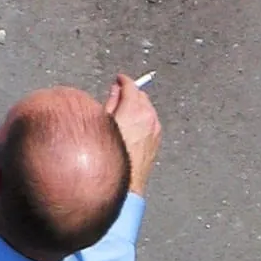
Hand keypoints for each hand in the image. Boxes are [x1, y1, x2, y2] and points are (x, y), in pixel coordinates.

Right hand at [104, 73, 160, 195]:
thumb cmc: (109, 155)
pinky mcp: (157, 140)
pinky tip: (130, 126)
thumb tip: (114, 91)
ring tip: (123, 111)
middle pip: (142, 95)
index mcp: (134, 109)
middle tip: (118, 95)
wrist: (124, 182)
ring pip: (148, 108)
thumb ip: (110, 103)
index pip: (131, 86)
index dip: (123, 80)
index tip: (118, 78)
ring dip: (137, 106)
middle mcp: (149, 117)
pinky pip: (151, 121)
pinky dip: (142, 118)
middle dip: (131, 93)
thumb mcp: (103, 124)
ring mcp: (155, 129)